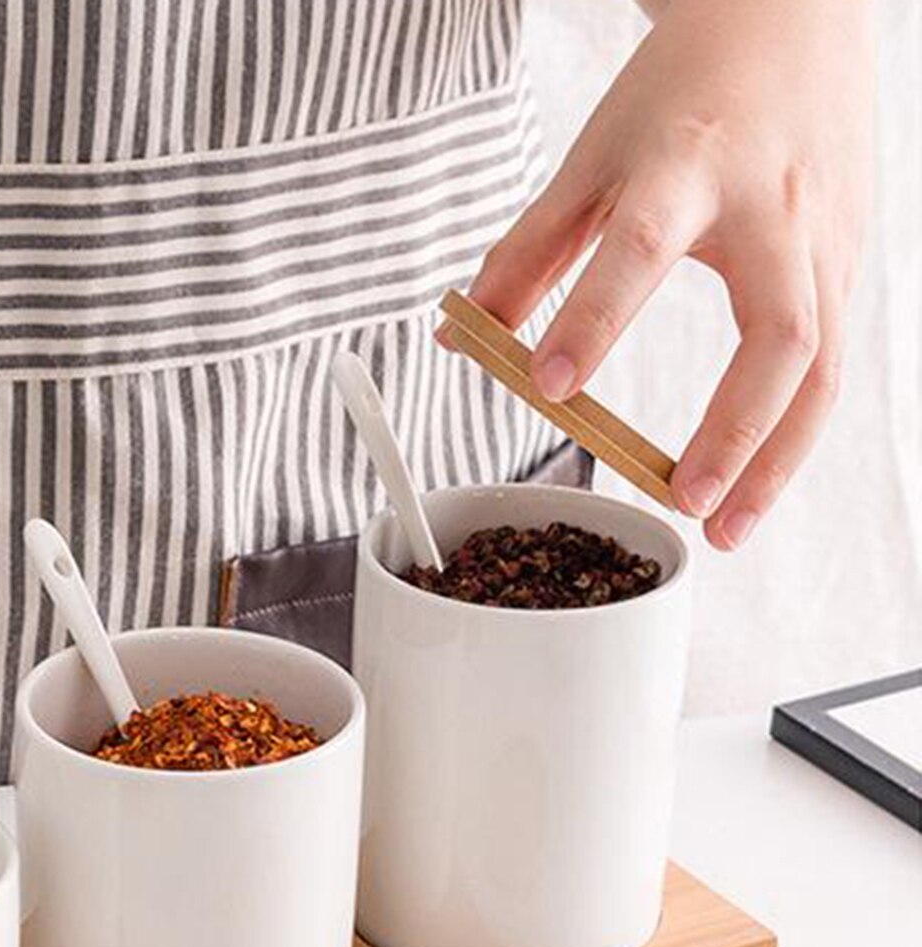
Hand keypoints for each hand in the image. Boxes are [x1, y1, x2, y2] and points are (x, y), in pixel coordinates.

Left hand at [467, 0, 873, 547]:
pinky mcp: (850, 264)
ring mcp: (826, 239)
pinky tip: (752, 486)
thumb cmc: (680, 94)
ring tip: (725, 530)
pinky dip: (793, 434)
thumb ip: (527, 253)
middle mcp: (774, 205)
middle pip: (778, 331)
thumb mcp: (591, 159)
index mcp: (691, 163)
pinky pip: (830, 366)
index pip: (641, 248)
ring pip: (823, 367)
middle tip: (680, 499)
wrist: (792, 19)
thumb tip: (462, 337)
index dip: (596, 319)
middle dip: (733, 428)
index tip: (547, 387)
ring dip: (777, 460)